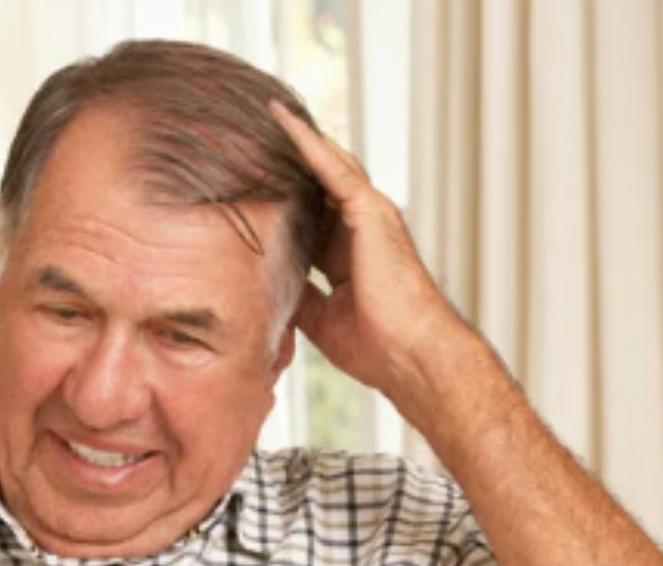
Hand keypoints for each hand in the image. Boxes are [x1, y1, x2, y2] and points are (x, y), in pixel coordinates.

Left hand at [269, 101, 478, 409]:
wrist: (409, 355)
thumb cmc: (378, 348)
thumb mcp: (321, 320)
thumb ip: (298, 295)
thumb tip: (267, 286)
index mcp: (348, 254)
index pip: (311, 215)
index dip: (284, 197)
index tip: (253, 181)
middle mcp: (361, 228)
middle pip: (320, 182)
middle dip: (291, 160)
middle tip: (254, 135)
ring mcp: (369, 215)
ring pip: (327, 165)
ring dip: (296, 140)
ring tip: (265, 114)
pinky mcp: (371, 210)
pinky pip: (333, 168)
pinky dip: (307, 143)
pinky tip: (282, 121)